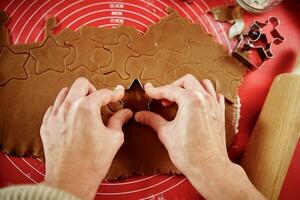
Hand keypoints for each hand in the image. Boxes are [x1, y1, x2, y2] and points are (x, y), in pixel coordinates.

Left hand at [40, 77, 131, 199]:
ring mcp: (54, 116)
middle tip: (100, 101)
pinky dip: (65, 108)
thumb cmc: (91, 163)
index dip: (114, 94)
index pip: (103, 92)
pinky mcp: (47, 125)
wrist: (70, 181)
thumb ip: (119, 120)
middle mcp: (67, 108)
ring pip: (65, 92)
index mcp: (86, 108)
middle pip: (81, 84)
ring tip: (86, 109)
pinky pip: (54, 107)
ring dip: (77, 96)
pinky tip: (72, 118)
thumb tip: (125, 113)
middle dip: (93, 89)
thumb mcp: (113, 139)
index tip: (118, 95)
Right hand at [135, 74, 264, 199]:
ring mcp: (214, 105)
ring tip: (180, 98)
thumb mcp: (166, 133)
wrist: (208, 168)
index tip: (149, 91)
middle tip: (163, 99)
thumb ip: (152, 120)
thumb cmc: (190, 153)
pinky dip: (205, 94)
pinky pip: (214, 95)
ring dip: (190, 87)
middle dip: (172, 86)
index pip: (169, 90)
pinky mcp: (219, 114)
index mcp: (191, 100)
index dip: (156, 91)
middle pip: (187, 81)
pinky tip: (197, 103)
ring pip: (203, 84)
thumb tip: (140, 115)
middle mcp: (204, 99)